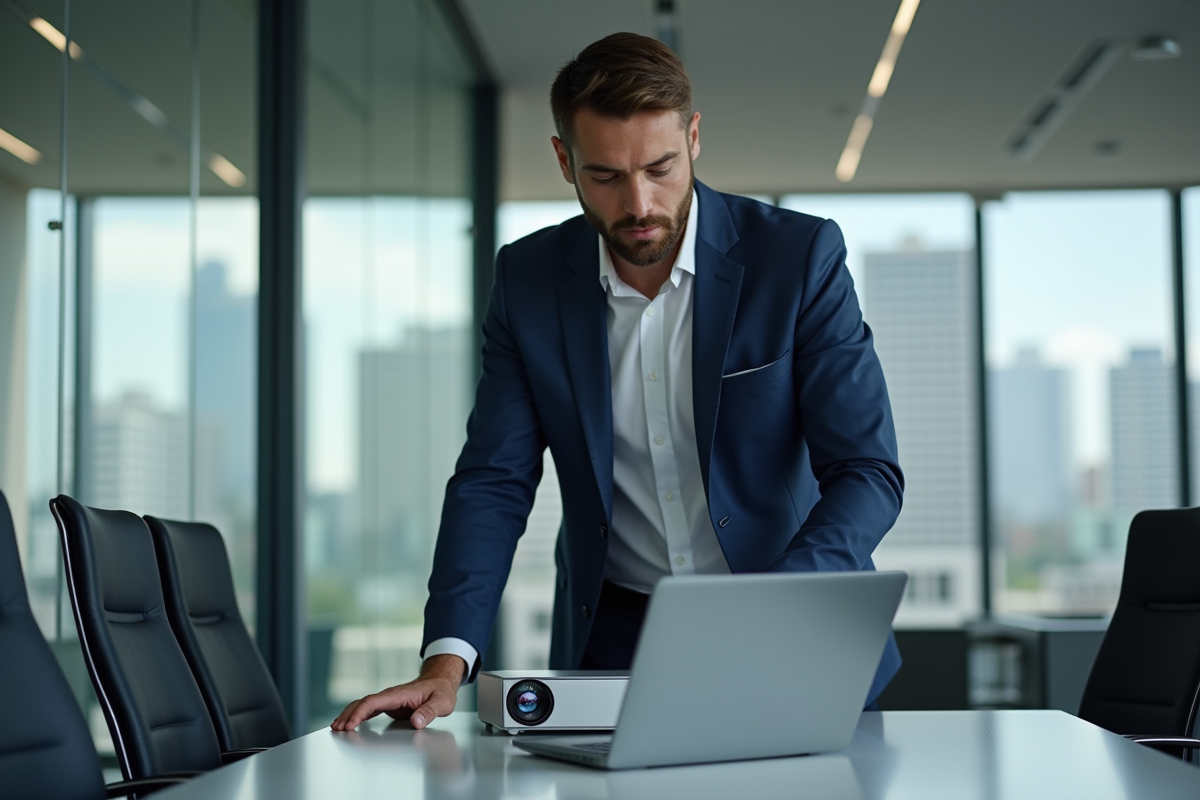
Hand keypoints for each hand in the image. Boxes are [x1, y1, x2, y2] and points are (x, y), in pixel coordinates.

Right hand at [331, 654, 465, 730]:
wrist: (441, 682)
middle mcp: (390, 696)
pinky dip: (357, 716)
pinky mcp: (389, 706)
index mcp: (399, 694)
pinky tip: (349, 724)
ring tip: (336, 728)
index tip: (350, 725)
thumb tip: (416, 722)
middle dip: (348, 715)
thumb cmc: (441, 691)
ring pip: (363, 705)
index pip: (373, 701)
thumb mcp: (441, 702)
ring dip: (349, 715)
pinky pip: (369, 710)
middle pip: (363, 703)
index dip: (359, 713)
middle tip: (337, 729)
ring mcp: (388, 700)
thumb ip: (429, 712)